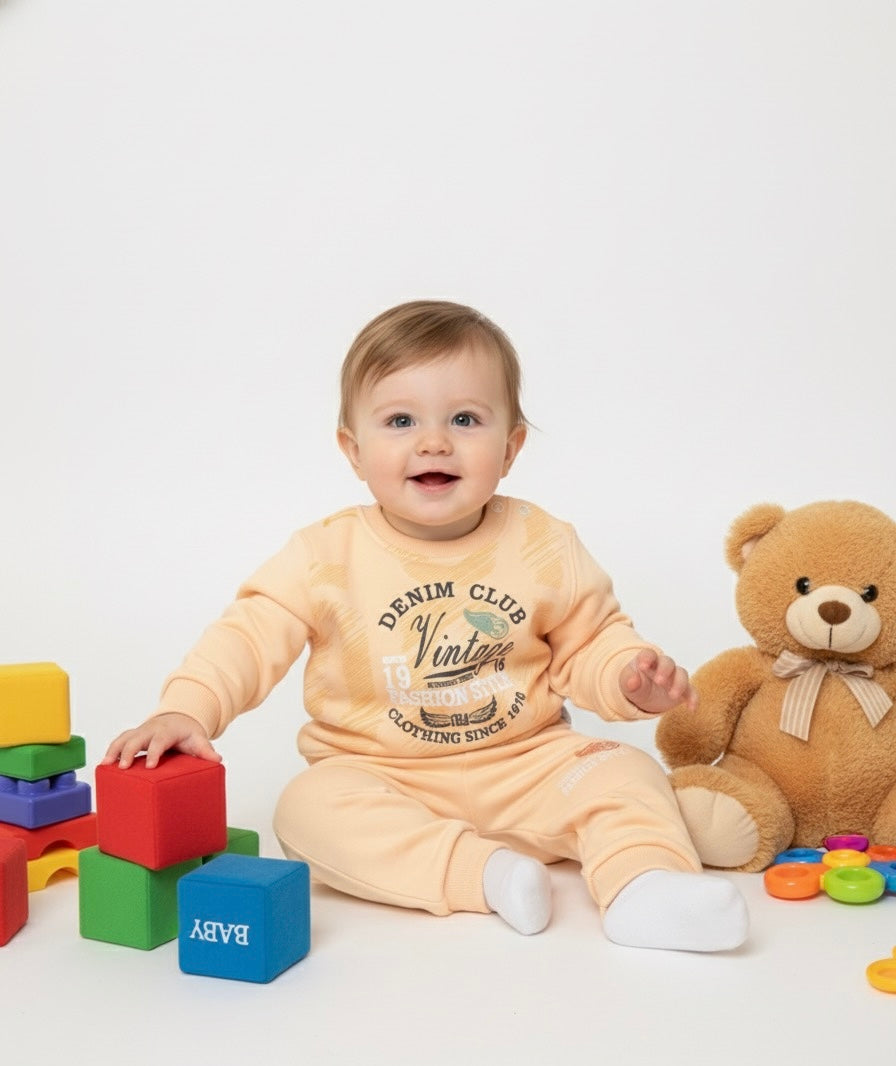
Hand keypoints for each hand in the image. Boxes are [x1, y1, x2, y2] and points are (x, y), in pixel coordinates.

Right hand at [102, 712, 220, 769]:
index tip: (149, 766)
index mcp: (167, 731)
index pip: (160, 740)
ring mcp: (140, 732)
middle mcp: (151, 729)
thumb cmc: (187, 734)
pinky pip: (119, 741)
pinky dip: (110, 751)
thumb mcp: (198, 740)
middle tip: (122, 768)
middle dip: (128, 752)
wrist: (178, 720)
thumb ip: (206, 750)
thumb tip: (217, 760)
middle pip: (136, 738)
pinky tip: (103, 766)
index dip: (154, 752)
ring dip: (113, 750)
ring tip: (104, 766)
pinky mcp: (132, 736)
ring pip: (123, 737)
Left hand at [619, 650, 697, 714]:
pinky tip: (691, 709)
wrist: (644, 696)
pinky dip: (693, 699)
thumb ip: (628, 680)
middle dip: (664, 670)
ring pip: (682, 674)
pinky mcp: (684, 690)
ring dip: (679, 684)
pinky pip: (692, 692)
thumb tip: (633, 680)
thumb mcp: (627, 683)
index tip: (642, 666)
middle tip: (659, 681)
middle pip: (667, 662)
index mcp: (647, 660)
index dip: (646, 658)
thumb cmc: (635, 684)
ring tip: (672, 696)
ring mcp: (674, 677)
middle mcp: (663, 666)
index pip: (648, 654)